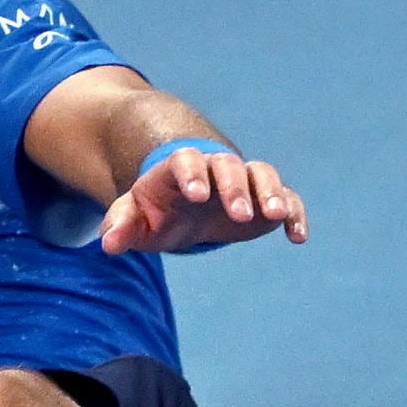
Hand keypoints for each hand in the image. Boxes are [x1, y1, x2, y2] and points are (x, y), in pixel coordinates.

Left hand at [99, 141, 310, 256]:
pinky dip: (294, 212)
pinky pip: (287, 199)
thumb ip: (122, 225)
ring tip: (276, 215)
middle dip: (234, 188)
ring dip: (270, 192)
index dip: (192, 174)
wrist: (185, 205)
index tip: (196, 194)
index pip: (186, 161)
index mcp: (179, 168)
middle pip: (228, 167)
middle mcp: (215, 169)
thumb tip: (109, 244)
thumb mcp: (136, 220)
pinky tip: (296, 237)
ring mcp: (243, 181)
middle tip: (240, 214)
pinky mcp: (265, 200)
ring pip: (262, 174)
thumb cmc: (157, 211)